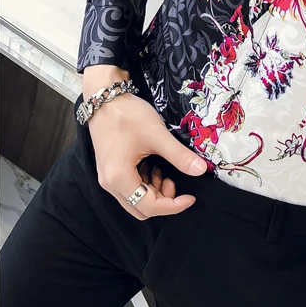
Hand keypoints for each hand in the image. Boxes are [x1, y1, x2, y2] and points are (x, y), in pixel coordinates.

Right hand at [83, 65, 205, 220]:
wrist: (105, 98)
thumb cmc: (128, 116)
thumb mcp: (157, 135)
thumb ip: (179, 156)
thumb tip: (200, 170)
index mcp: (119, 179)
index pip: (149, 207)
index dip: (173, 206)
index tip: (191, 196)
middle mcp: (111, 183)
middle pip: (140, 208)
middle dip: (163, 200)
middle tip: (176, 180)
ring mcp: (109, 177)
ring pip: (136, 198)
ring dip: (155, 190)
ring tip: (166, 169)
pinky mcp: (112, 169)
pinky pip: (131, 186)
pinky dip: (147, 181)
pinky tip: (156, 165)